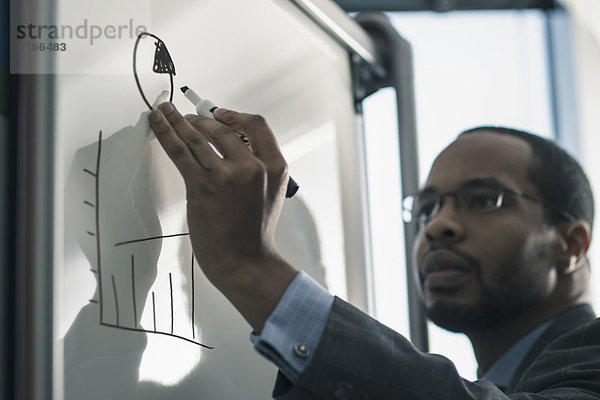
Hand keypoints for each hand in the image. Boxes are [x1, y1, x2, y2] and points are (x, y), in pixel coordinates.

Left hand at [148, 102, 296, 330]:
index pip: (257, 125)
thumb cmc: (253, 232)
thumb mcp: (272, 194)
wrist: (244, 261)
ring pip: (198, 136)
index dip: (235, 115)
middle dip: (200, 119)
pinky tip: (156, 121)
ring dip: (178, 120)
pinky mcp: (203, 184)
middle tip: (186, 118)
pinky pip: (180, 150)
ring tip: (164, 111)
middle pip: (222, 128)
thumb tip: (233, 146)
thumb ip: (260, 168)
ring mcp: (227, 174)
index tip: (219, 112)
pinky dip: (165, 132)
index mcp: (274, 167)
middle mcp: (253, 166)